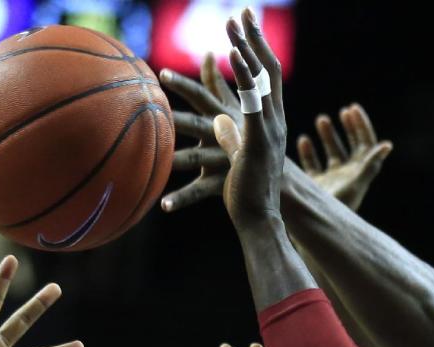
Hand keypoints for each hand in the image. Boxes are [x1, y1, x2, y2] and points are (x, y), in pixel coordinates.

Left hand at [159, 53, 239, 211]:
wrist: (279, 183)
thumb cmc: (250, 140)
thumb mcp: (237, 110)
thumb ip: (216, 84)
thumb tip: (207, 54)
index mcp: (227, 117)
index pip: (204, 96)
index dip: (183, 85)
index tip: (162, 74)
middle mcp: (225, 136)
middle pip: (198, 124)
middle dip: (178, 117)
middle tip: (157, 104)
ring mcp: (222, 160)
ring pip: (195, 158)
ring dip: (174, 159)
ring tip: (154, 160)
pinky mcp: (221, 183)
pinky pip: (198, 191)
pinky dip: (181, 198)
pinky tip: (163, 205)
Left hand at [211, 11, 286, 230]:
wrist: (260, 217)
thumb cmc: (247, 189)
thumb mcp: (238, 154)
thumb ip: (229, 133)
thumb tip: (217, 121)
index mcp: (268, 122)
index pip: (266, 77)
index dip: (257, 48)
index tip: (244, 21)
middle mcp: (271, 121)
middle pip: (266, 71)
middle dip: (254, 40)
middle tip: (240, 12)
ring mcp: (265, 130)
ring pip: (257, 82)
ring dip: (244, 50)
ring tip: (232, 23)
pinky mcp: (254, 141)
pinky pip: (248, 102)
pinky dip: (241, 75)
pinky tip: (229, 53)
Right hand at [297, 105, 392, 210]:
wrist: (319, 228)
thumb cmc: (339, 206)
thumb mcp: (356, 183)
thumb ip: (370, 165)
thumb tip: (387, 145)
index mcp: (360, 171)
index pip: (365, 143)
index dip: (361, 125)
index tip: (352, 108)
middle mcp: (347, 174)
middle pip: (351, 146)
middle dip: (348, 128)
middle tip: (343, 112)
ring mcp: (331, 179)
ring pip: (332, 153)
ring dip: (328, 136)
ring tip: (322, 119)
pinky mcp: (315, 185)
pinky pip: (313, 165)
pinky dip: (309, 152)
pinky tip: (303, 140)